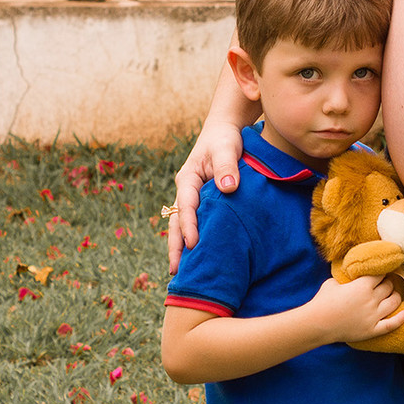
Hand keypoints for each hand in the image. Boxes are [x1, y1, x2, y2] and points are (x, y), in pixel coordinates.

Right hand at [168, 118, 244, 273]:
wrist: (226, 130)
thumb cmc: (225, 138)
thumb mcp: (226, 148)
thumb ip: (227, 166)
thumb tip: (228, 188)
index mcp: (188, 179)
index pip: (186, 207)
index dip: (188, 226)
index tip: (194, 244)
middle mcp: (186, 192)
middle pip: (176, 223)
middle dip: (175, 247)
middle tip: (175, 272)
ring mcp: (194, 199)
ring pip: (183, 227)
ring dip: (182, 247)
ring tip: (183, 273)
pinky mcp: (204, 203)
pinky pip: (197, 224)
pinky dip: (195, 240)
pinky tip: (199, 258)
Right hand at [308, 275, 403, 345]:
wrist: (317, 323)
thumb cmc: (323, 301)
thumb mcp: (333, 282)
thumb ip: (346, 278)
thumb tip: (350, 275)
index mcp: (363, 285)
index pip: (381, 274)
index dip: (383, 271)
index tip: (383, 270)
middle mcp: (372, 299)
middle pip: (389, 286)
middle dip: (389, 282)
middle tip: (386, 282)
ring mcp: (374, 315)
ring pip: (394, 302)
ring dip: (395, 296)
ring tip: (393, 294)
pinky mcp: (373, 329)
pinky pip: (392, 324)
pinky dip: (402, 318)